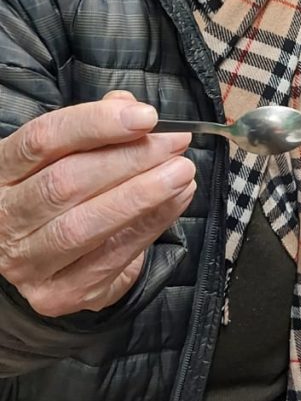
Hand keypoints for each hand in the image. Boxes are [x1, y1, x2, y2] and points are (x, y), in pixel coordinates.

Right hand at [0, 92, 194, 317]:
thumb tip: (128, 106)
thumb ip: (93, 127)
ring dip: (143, 195)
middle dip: (129, 159)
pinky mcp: (57, 294)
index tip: (146, 116)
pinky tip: (177, 200)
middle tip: (175, 142)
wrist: (43, 262)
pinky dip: (150, 226)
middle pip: (66, 183)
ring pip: (85, 225)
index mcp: (1, 172)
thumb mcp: (62, 155)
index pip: (42, 140)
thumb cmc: (56, 194)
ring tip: (182, 172)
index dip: (95, 124)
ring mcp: (26, 262)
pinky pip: (110, 259)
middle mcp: (4, 218)